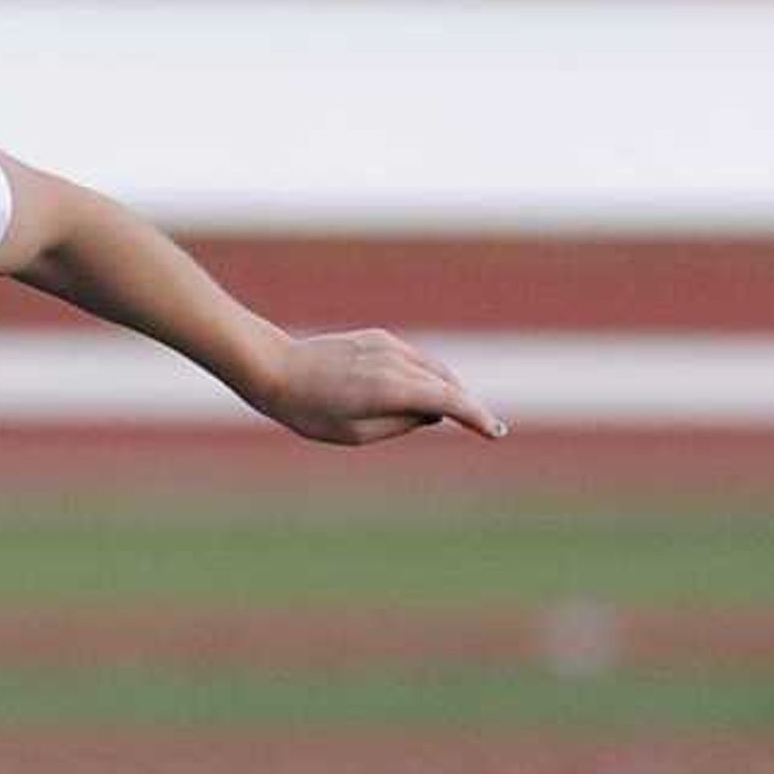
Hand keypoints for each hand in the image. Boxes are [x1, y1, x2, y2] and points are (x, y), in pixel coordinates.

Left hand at [250, 329, 506, 446]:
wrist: (277, 370)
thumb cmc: (311, 412)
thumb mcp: (357, 434)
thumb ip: (402, 424)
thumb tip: (434, 413)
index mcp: (391, 389)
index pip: (449, 402)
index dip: (476, 417)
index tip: (496, 432)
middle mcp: (395, 362)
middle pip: (447, 384)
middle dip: (468, 406)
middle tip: (486, 427)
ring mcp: (387, 346)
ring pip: (433, 369)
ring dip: (450, 389)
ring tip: (460, 413)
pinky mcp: (378, 339)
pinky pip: (415, 359)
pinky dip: (428, 376)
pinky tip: (427, 392)